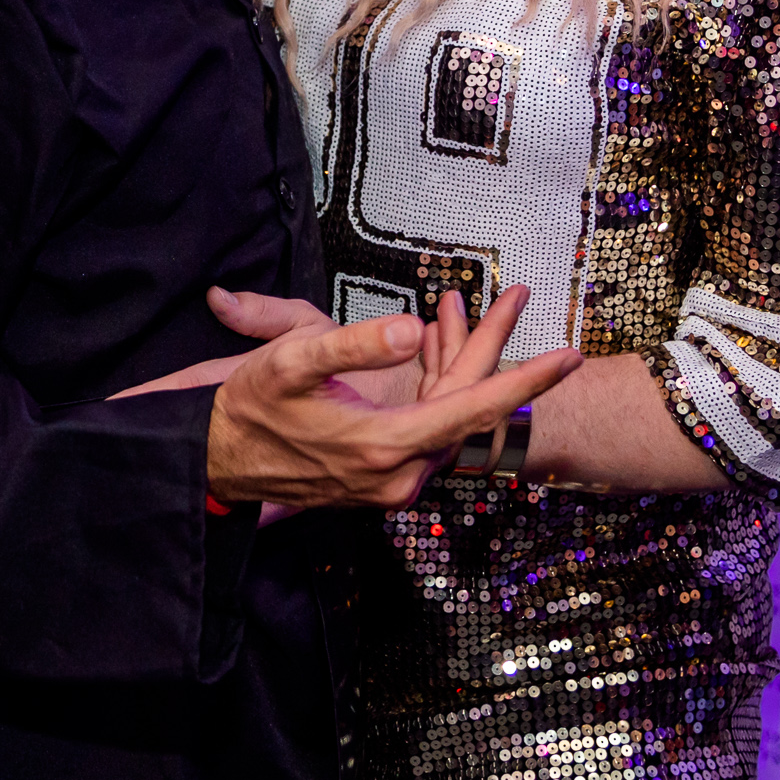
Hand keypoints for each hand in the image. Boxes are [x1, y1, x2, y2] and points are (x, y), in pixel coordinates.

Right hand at [204, 302, 581, 511]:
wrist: (211, 459)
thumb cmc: (247, 405)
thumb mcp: (290, 359)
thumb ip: (354, 343)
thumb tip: (411, 329)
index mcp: (384, 447)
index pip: (472, 409)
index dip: (524, 381)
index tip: (568, 358)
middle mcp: (397, 475)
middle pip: (464, 405)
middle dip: (490, 348)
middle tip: (517, 298)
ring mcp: (390, 481)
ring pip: (446, 413)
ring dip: (457, 359)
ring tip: (459, 305)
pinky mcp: (380, 476)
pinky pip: (425, 423)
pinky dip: (434, 379)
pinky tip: (431, 337)